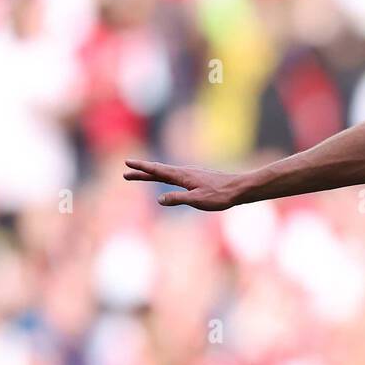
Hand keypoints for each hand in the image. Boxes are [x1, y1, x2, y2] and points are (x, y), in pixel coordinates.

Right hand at [123, 159, 242, 210]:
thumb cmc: (220, 196)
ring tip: (139, 175)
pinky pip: (175, 176)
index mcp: (182, 176)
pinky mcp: (197, 178)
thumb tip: (159, 199)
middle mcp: (185, 172)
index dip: (142, 168)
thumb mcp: (197, 200)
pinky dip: (164, 175)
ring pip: (166, 173)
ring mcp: (191, 174)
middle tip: (125, 172)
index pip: (157, 171)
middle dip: (141, 172)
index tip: (127, 163)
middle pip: (158, 171)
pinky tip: (165, 178)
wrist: (239, 188)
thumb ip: (178, 199)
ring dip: (151, 173)